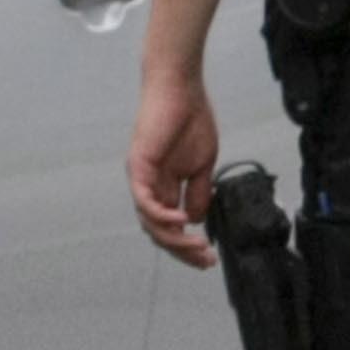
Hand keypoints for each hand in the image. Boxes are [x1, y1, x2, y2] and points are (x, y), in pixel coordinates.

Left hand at [127, 64, 223, 265]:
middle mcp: (149, 186)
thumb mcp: (202, 165)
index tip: (210, 258)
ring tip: (198, 246)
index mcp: (164, 187)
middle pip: (159, 231)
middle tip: (206, 260)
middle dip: (183, 250)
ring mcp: (142, 178)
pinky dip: (162, 215)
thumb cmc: (191, 120)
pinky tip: (183, 221)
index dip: (188, 246)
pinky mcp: (139, 166)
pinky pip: (145, 200)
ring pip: (151, 222)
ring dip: (175, 238)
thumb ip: (199, 192)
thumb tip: (198, 220)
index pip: (171, 227)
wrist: (181, 90)